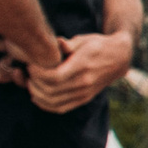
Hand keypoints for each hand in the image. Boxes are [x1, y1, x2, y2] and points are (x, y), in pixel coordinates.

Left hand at [5, 29, 132, 112]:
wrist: (119, 58)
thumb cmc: (98, 45)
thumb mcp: (85, 39)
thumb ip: (68, 44)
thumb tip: (56, 42)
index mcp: (82, 66)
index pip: (53, 76)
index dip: (37, 73)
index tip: (30, 65)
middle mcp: (84, 82)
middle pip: (50, 90)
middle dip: (33, 82)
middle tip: (28, 73)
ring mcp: (84, 93)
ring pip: (52, 102)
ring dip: (37, 94)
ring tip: (31, 83)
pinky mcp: (83, 99)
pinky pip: (60, 108)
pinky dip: (45, 105)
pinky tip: (38, 96)